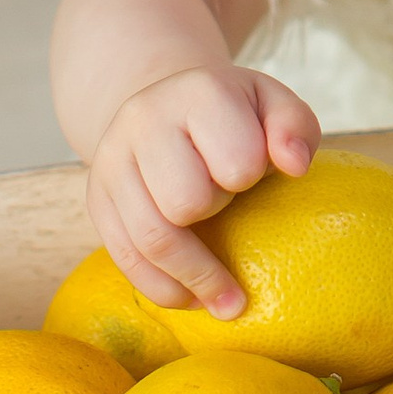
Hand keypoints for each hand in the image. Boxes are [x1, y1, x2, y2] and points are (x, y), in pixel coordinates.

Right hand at [87, 68, 319, 316]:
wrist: (164, 105)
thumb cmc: (231, 115)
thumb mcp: (272, 104)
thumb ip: (295, 128)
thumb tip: (295, 166)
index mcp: (198, 92)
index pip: (236, 162)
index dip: (251, 176)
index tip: (252, 172)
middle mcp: (144, 120)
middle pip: (186, 203)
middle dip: (216, 213)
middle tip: (227, 203)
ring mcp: (111, 160)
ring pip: (151, 241)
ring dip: (195, 275)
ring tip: (229, 301)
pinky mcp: (97, 199)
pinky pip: (126, 261)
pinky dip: (164, 289)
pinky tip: (193, 298)